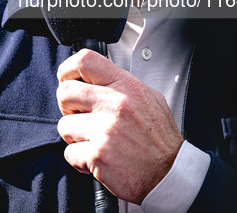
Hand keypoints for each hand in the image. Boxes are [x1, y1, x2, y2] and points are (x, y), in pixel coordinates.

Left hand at [56, 49, 183, 204]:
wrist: (172, 175)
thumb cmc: (159, 139)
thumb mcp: (148, 98)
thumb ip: (121, 84)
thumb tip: (96, 75)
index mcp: (126, 86)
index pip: (85, 61)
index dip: (68, 68)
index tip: (65, 78)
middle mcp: (115, 104)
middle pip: (65, 91)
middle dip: (66, 105)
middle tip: (77, 114)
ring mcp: (105, 130)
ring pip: (64, 125)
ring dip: (73, 135)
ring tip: (92, 140)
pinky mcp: (98, 155)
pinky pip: (69, 153)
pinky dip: (79, 159)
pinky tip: (96, 158)